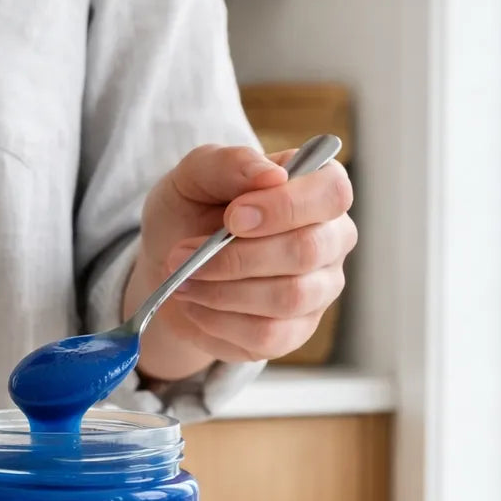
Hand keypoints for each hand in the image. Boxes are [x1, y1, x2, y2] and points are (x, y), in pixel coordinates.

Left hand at [126, 143, 357, 380]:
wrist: (169, 266)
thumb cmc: (190, 212)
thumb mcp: (193, 178)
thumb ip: (227, 164)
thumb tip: (270, 174)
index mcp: (315, 190)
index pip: (331, 193)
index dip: (285, 206)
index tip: (233, 217)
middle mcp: (330, 239)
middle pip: (307, 251)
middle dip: (236, 257)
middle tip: (182, 254)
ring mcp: (319, 289)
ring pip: (289, 297)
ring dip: (222, 291)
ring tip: (183, 280)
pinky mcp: (294, 331)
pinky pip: (268, 336)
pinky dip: (219, 321)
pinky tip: (195, 305)